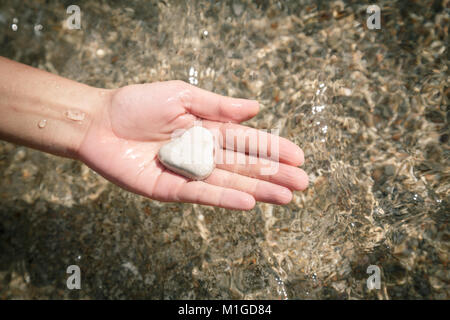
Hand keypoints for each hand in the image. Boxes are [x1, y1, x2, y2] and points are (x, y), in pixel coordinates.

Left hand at [78, 81, 307, 209]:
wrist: (98, 121)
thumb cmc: (137, 103)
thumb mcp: (181, 96)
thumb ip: (218, 106)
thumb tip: (256, 108)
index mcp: (208, 130)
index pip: (248, 141)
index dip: (274, 148)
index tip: (299, 156)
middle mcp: (203, 153)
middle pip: (245, 165)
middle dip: (274, 174)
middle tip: (303, 184)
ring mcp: (189, 173)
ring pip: (229, 182)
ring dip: (258, 190)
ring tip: (286, 197)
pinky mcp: (170, 189)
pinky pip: (200, 193)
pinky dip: (224, 197)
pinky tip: (248, 201)